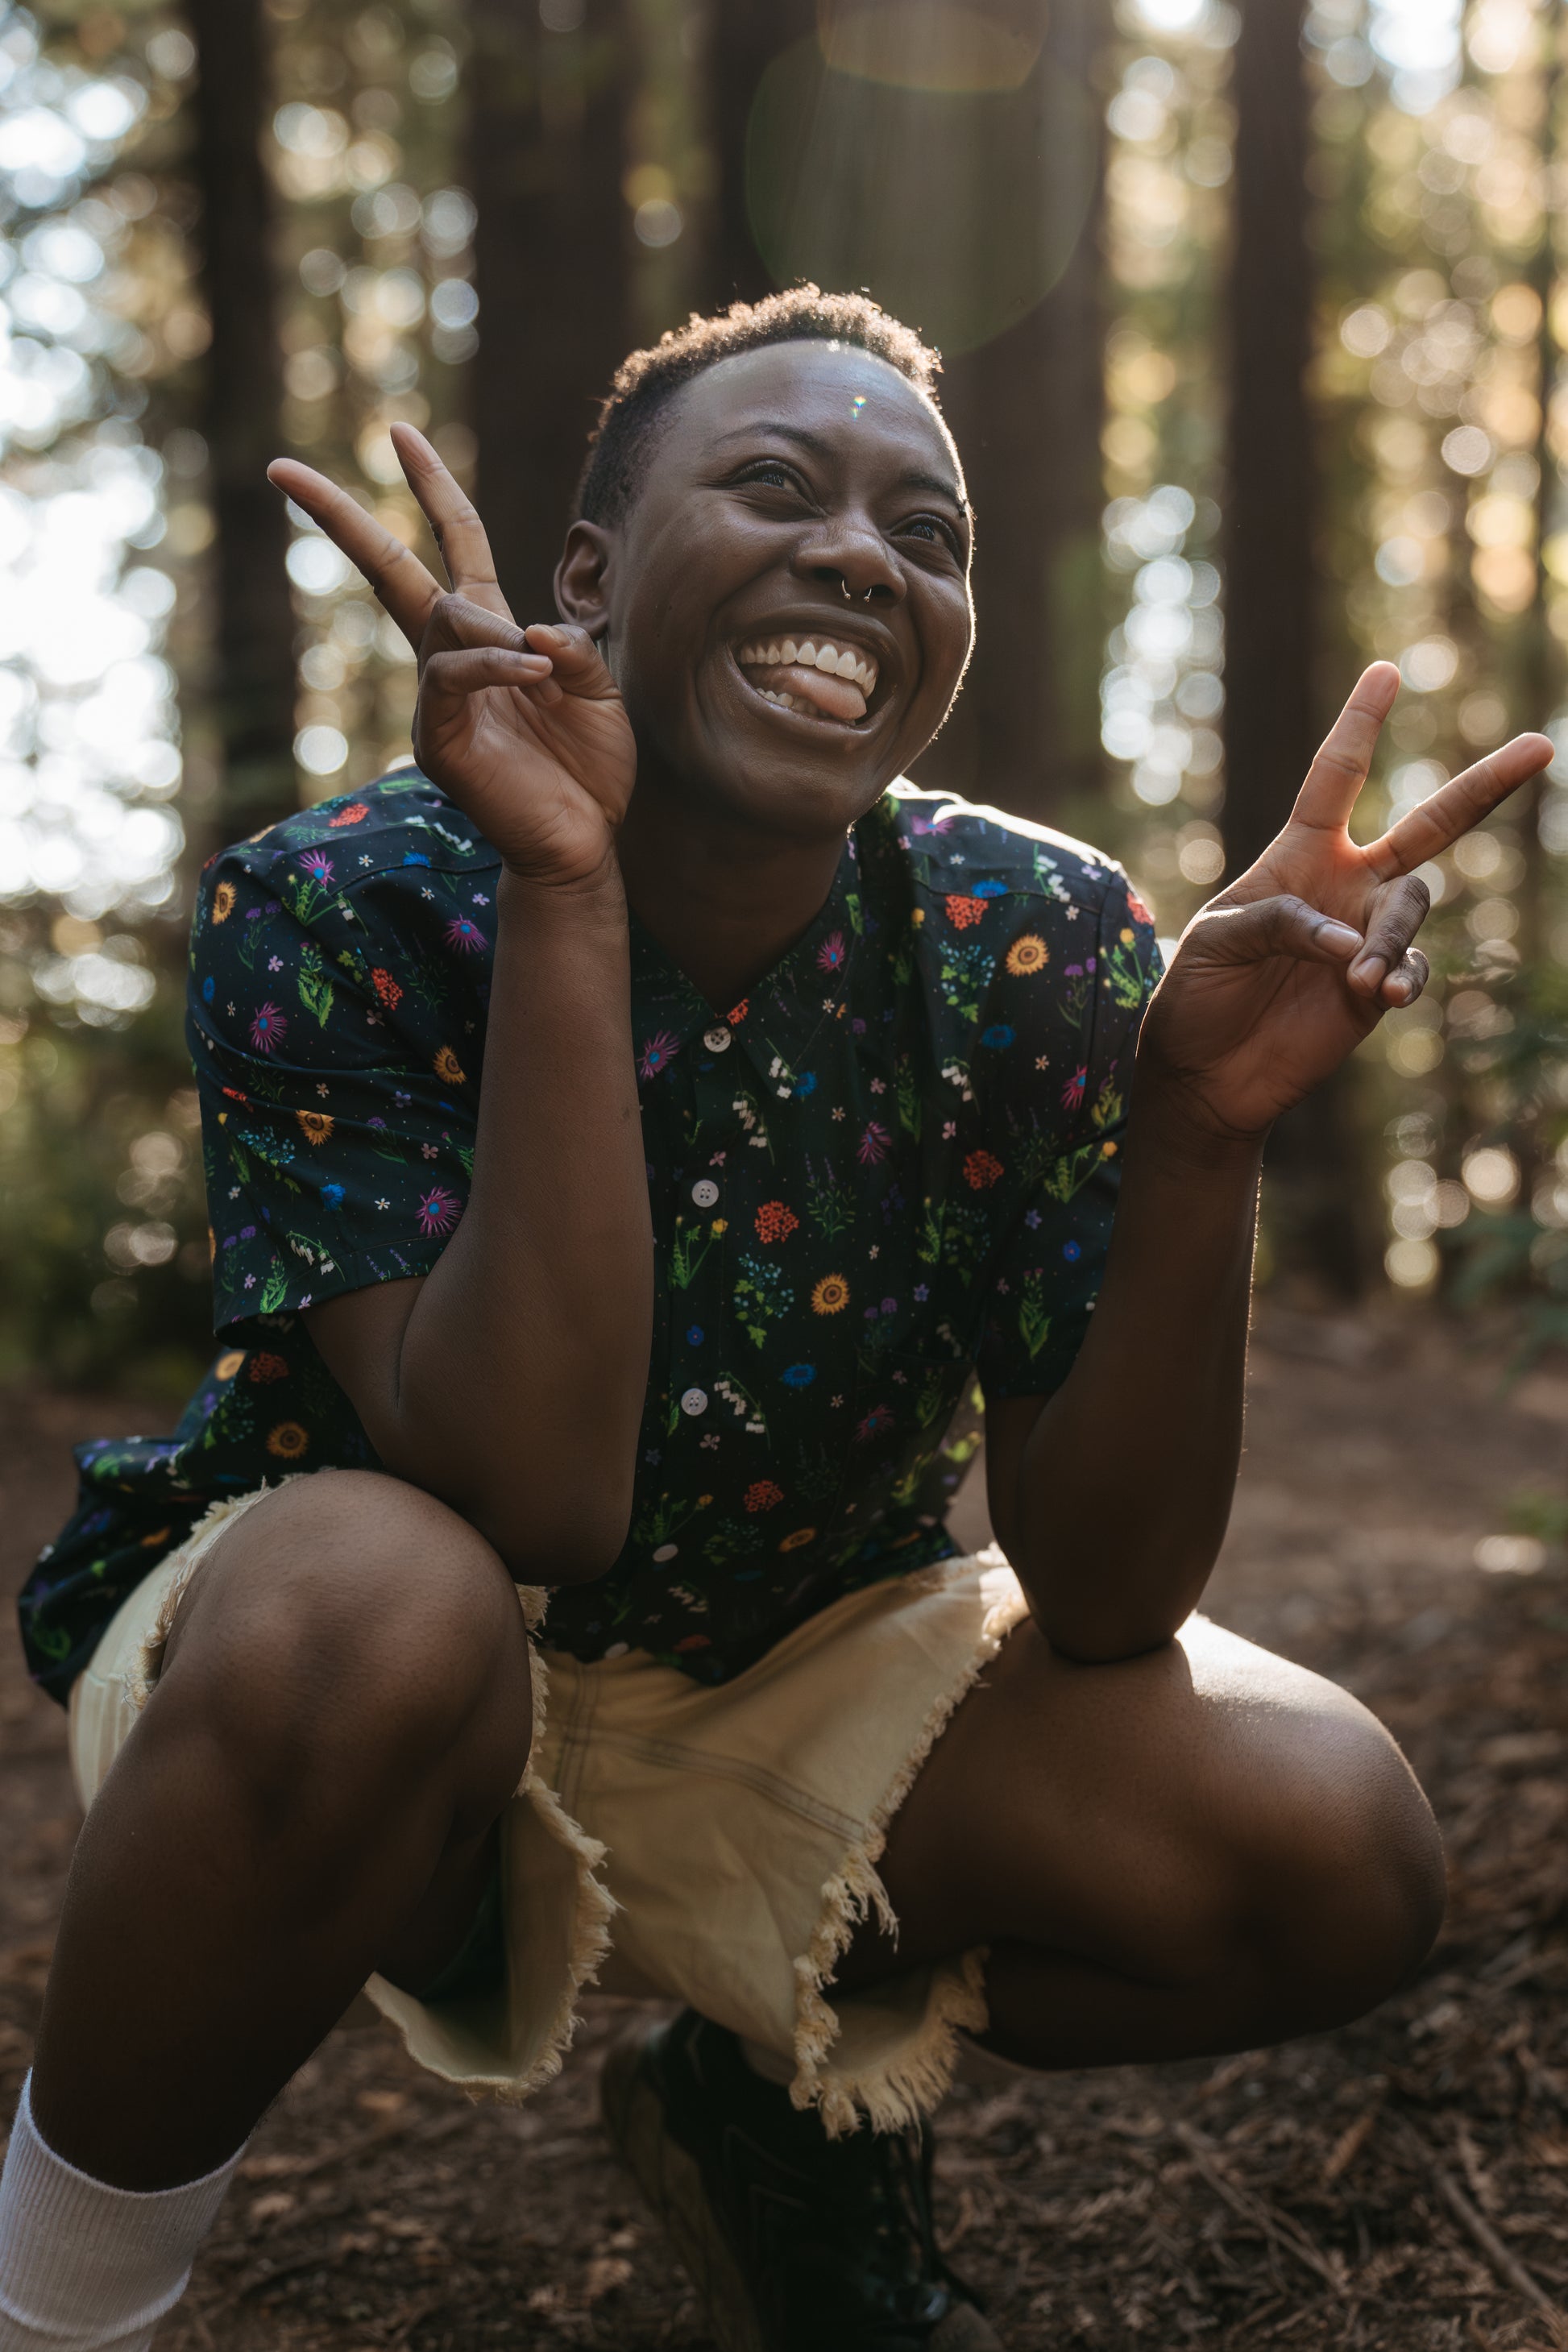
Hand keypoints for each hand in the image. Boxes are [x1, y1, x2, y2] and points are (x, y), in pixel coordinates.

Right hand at [267, 426, 635, 887]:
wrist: (582, 845)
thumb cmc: (590, 769)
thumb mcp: (600, 691)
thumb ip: (575, 647)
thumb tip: (533, 628)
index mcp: (491, 633)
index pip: (453, 543)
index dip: (432, 487)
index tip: (399, 432)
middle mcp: (451, 657)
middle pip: (388, 568)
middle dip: (339, 516)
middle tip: (281, 468)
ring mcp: (438, 698)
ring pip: (443, 621)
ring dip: (493, 631)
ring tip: (546, 669)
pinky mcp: (440, 738)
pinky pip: (454, 675)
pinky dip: (497, 664)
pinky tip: (536, 673)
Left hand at [1138, 662, 1552, 1143]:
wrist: (1205, 1074)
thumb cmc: (1196, 995)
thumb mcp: (1215, 941)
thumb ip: (1275, 921)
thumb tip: (1346, 940)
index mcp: (1298, 854)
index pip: (1334, 777)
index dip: (1360, 726)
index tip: (1386, 672)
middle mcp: (1346, 884)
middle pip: (1432, 824)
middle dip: (1485, 785)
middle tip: (1540, 747)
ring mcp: (1368, 935)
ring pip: (1413, 905)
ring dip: (1390, 936)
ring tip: (1358, 979)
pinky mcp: (1378, 990)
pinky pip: (1411, 969)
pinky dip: (1400, 977)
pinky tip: (1377, 994)